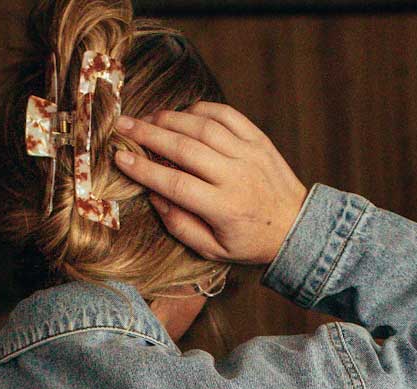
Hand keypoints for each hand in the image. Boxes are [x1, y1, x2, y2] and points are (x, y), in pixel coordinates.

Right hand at [113, 102, 308, 267]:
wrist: (295, 226)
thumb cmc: (249, 243)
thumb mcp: (213, 250)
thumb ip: (181, 227)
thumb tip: (155, 197)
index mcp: (223, 208)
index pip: (175, 184)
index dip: (145, 169)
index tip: (120, 157)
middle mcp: (235, 176)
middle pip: (184, 149)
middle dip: (149, 135)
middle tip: (122, 126)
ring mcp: (248, 154)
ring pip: (203, 127)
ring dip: (171, 118)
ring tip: (148, 118)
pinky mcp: (258, 139)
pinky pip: (226, 115)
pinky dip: (201, 109)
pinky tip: (183, 113)